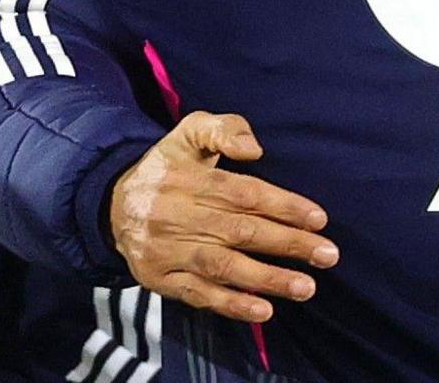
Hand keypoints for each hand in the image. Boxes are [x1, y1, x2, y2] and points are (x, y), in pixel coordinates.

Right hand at [108, 111, 336, 322]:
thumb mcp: (189, 132)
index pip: (242, 193)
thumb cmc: (168, 166)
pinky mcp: (159, 278)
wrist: (111, 204)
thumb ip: (224, 128)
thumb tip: (255, 150)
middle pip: (239, 231)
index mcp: (187, 178)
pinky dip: (232, 304)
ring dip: (268, 279)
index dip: (282, 205)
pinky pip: (198, 294)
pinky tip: (264, 310)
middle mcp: (176, 214)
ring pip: (222, 266)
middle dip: (288, 243)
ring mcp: (167, 250)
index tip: (319, 218)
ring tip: (306, 286)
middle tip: (328, 254)